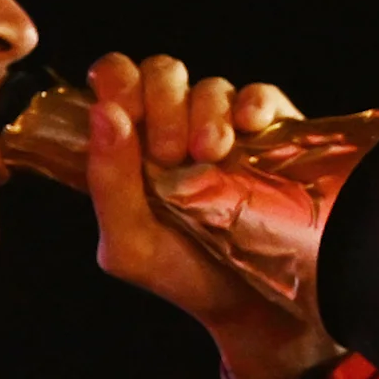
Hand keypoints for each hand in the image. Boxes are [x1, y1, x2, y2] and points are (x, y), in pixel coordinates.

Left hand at [84, 52, 343, 378]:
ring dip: (205, 113)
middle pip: (162, 71)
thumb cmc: (183, 274)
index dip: (119, 83)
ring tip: (213, 157)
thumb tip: (104, 112)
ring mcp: (227, 127)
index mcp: (133, 144)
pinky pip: (261, 95)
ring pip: (209, 84)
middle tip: (171, 154)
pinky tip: (249, 128)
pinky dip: (252, 103)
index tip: (126, 120)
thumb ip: (107, 182)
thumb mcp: (130, 246)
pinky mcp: (273, 134)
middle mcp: (177, 126)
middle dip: (161, 102)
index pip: (116, 79)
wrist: (251, 308)